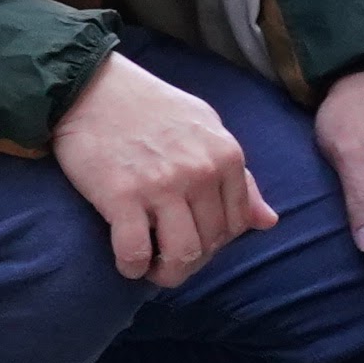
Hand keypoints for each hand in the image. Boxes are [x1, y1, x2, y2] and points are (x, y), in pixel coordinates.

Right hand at [50, 50, 267, 288]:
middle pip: (212, 243)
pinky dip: (132, 268)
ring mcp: (162, 185)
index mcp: (226, 155)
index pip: (239, 222)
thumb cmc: (153, 110)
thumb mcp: (208, 131)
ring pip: (182, 255)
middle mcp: (201, 172)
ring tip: (153, 268)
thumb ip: (239, 178)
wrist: (94, 89)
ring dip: (168, 273)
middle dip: (193, 261)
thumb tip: (269, 222)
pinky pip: (135, 252)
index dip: (218, 241)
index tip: (196, 238)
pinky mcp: (121, 196)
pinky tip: (128, 263)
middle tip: (170, 257)